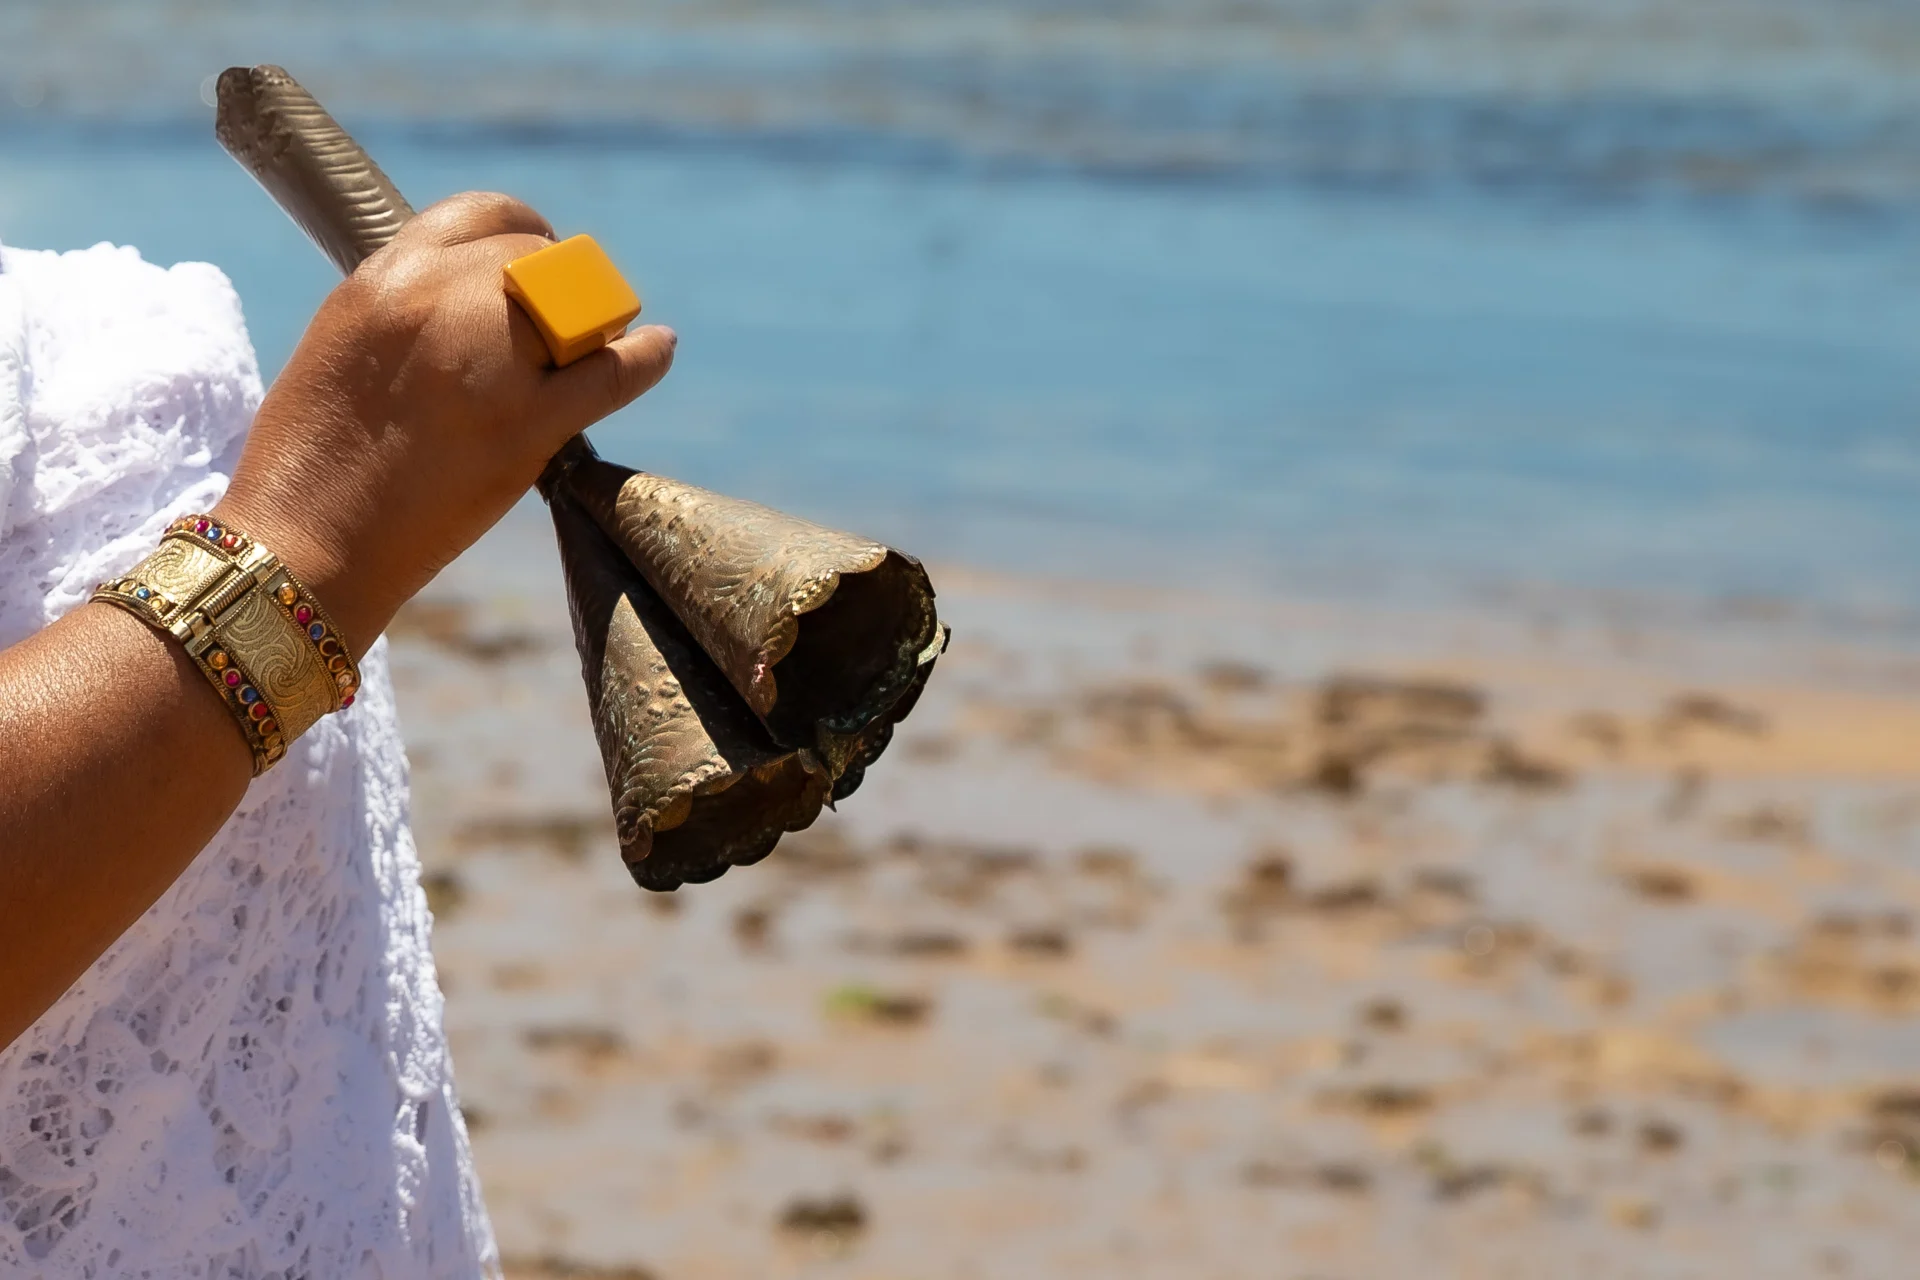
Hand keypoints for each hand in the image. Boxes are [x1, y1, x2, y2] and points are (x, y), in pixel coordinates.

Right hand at [212, 191, 675, 653]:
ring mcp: (487, 362)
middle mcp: (437, 302)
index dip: (524, 233)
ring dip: (596, 321)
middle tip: (567, 322)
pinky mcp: (526, 427)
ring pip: (577, 305)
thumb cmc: (314, 457)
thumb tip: (477, 297)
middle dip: (559, 285)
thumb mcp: (347, 342)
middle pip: (538, 258)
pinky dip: (646, 358)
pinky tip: (658, 348)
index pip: (482, 215)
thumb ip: (410, 308)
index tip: (538, 260)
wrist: (304, 541)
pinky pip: (612, 372)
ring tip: (598, 343)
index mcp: (385, 277)